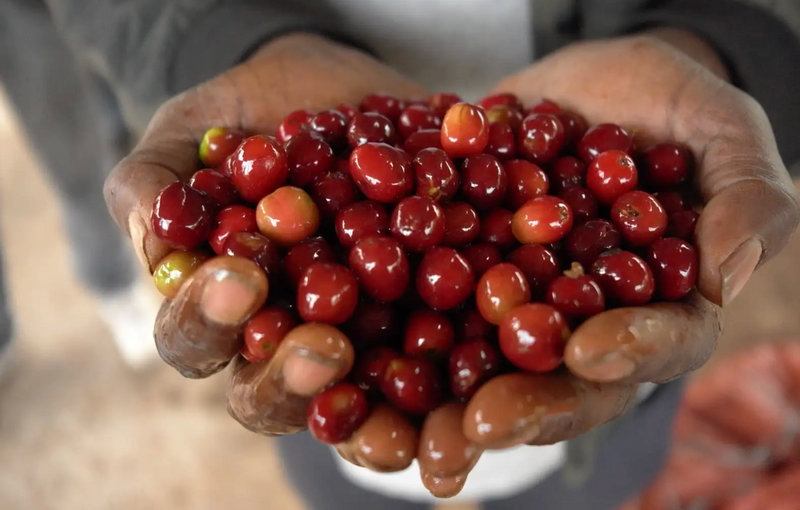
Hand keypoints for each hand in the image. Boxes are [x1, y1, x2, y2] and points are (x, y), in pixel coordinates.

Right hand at [104, 34, 429, 447]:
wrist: (328, 95)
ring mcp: (355, 336)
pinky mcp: (421, 315)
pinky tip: (479, 337)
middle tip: (323, 347)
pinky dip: (457, 347)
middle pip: (272, 391)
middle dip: (293, 376)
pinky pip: (439, 344)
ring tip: (404, 381)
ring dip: (377, 399)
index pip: (195, 334)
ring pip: (358, 392)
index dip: (209, 318)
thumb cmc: (244, 121)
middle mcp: (282, 339)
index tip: (241, 278)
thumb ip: (154, 184)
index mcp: (216, 309)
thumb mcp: (186, 133)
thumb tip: (156, 241)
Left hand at [425, 31, 799, 495]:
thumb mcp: (719, 125)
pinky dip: (384, 320)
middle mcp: (579, 320)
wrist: (581, 81)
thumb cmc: (668, 102)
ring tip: (398, 418)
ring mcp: (512, 302)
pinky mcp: (455, 271)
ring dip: (439, 395)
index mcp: (657, 304)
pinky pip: (420, 301)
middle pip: (558, 378)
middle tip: (477, 426)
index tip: (588, 351)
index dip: (628, 351)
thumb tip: (729, 275)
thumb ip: (745, 194)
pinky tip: (346, 338)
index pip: (655, 342)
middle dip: (521, 404)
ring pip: (479, 360)